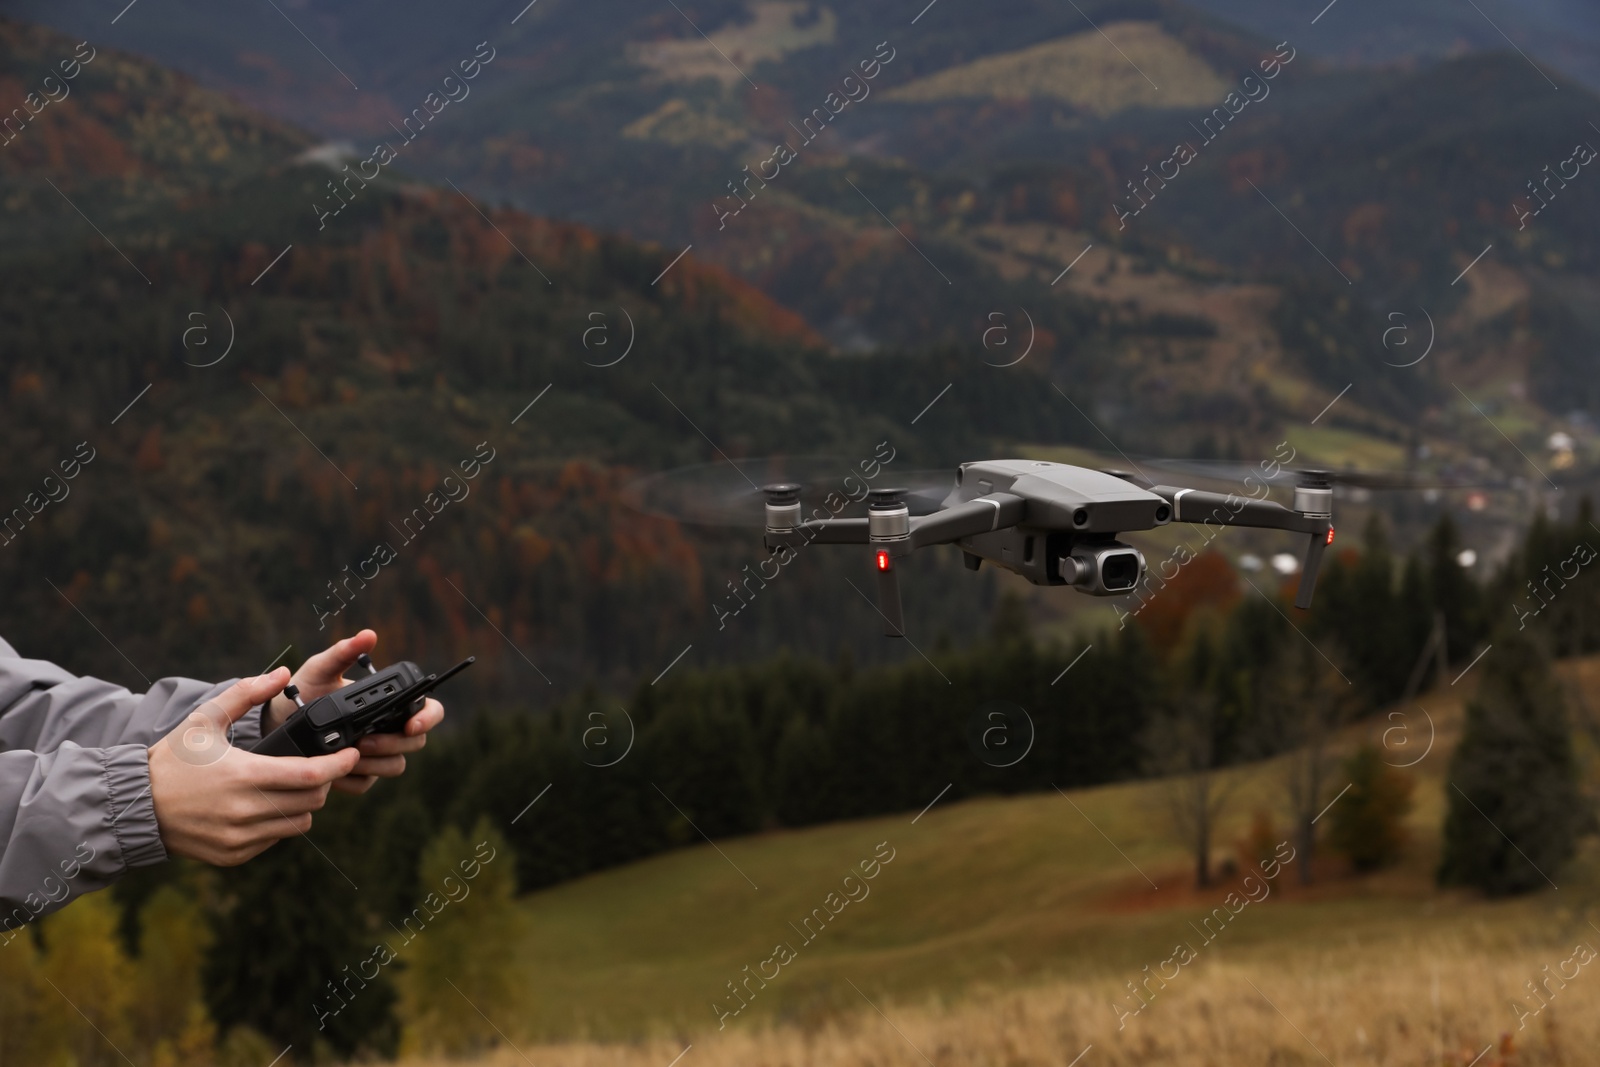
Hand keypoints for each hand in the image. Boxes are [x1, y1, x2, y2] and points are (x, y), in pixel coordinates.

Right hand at [149, 669, 361, 864]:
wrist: (133, 806)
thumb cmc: (172, 760)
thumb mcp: (204, 719)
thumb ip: (245, 693)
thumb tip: (281, 673)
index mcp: (243, 774)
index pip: (310, 775)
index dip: (339, 765)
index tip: (352, 754)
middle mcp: (244, 810)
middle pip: (313, 800)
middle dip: (323, 782)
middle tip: (317, 767)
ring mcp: (239, 837)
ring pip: (299, 823)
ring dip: (304, 804)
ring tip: (289, 786)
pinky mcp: (233, 855)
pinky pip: (275, 839)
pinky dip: (279, 823)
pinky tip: (264, 805)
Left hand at [264, 630, 445, 794]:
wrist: (278, 721)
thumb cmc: (306, 689)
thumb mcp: (321, 669)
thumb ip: (343, 653)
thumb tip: (368, 636)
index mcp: (391, 701)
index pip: (429, 709)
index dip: (428, 718)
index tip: (411, 725)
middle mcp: (391, 728)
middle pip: (415, 742)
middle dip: (391, 744)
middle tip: (362, 741)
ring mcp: (378, 753)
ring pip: (395, 766)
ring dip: (374, 762)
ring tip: (346, 754)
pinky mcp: (361, 775)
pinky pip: (367, 783)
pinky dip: (351, 777)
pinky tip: (333, 769)